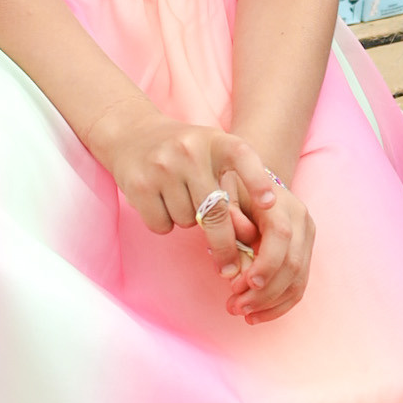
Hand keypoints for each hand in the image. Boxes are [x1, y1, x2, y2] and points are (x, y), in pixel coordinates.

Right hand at [97, 114, 276, 279]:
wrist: (131, 134)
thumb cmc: (185, 153)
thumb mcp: (212, 152)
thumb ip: (233, 182)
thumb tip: (249, 236)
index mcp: (215, 140)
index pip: (242, 157)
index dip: (257, 181)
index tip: (271, 204)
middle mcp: (190, 150)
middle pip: (216, 211)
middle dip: (224, 245)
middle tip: (229, 268)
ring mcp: (163, 166)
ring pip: (187, 221)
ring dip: (187, 221)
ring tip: (178, 197)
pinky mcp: (139, 184)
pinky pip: (162, 225)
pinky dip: (163, 223)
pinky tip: (159, 202)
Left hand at [224, 175, 315, 322]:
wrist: (257, 182)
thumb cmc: (233, 191)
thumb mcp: (223, 199)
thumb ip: (227, 226)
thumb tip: (234, 267)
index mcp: (280, 204)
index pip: (280, 237)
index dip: (265, 265)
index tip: (241, 285)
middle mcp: (301, 220)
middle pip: (292, 264)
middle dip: (263, 292)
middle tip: (234, 306)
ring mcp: (307, 238)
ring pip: (298, 280)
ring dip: (269, 304)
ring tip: (242, 313)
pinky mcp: (306, 254)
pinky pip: (299, 287)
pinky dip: (278, 306)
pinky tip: (256, 316)